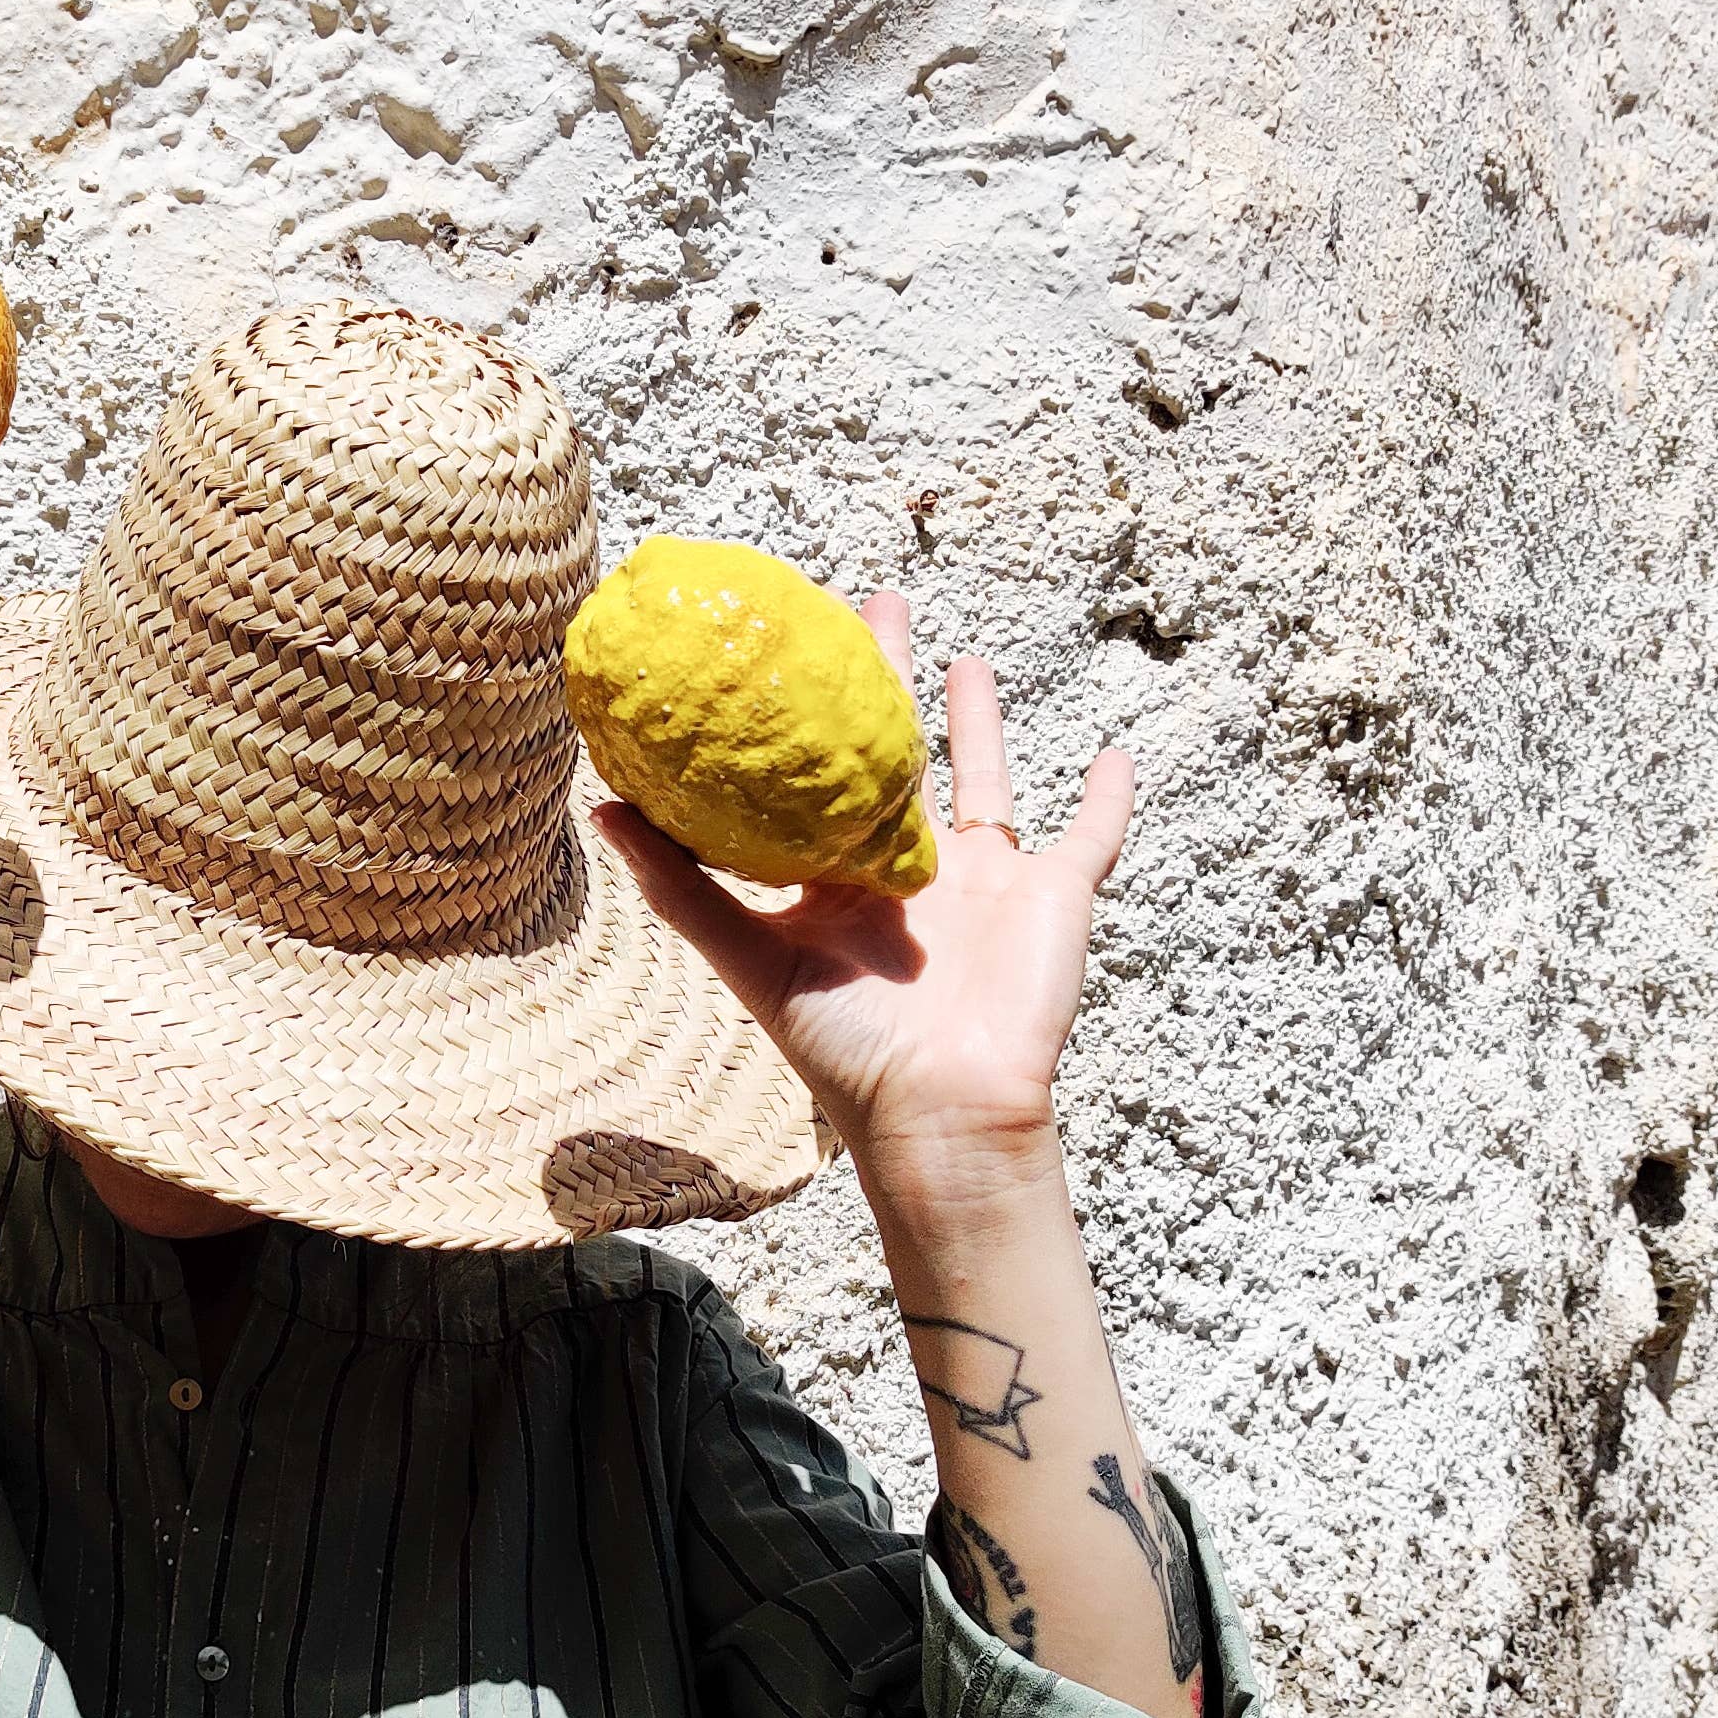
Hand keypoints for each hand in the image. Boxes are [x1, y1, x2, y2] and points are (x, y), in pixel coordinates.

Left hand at [595, 595, 1131, 1189]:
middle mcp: (912, 875)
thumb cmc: (841, 1048)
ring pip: (988, 783)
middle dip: (890, 685)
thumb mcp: (748, 957)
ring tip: (967, 661)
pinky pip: (1090, 839)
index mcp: (844, 881)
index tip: (789, 645)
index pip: (822, 777)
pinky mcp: (1053, 900)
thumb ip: (680, 885)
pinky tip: (1117, 756)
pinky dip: (1107, 801)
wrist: (943, 1109)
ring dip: (980, 724)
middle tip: (877, 608)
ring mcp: (987, 886)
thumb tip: (600, 807)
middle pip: (902, 758)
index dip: (808, 718)